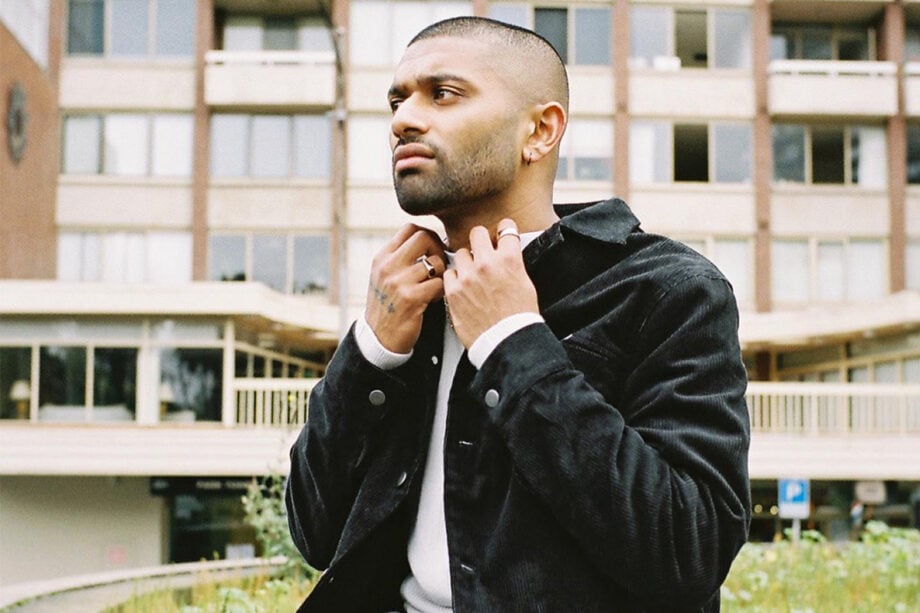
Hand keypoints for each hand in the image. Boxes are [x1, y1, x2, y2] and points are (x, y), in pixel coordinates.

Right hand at [365, 224, 445, 353]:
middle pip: (423, 237)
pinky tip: (433, 298)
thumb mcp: (384, 276)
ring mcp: (398, 282)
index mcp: (382, 257)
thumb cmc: (388, 304)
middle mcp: (388, 266)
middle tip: (440, 263)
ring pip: (435, 263)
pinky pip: (439, 284)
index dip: (428, 234)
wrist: (378, 337)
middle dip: (439, 248)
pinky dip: (441, 290)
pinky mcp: (411, 299)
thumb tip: (428, 240)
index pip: (410, 228)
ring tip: (435, 285)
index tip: (433, 249)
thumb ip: (400, 258)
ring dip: (442, 274)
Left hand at [444, 219, 538, 347]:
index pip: (506, 228)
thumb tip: (507, 255)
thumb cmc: (518, 318)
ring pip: (460, 253)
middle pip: (477, 233)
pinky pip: (449, 274)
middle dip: (480, 240)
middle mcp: (487, 264)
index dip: (503, 230)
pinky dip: (455, 279)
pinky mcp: (453, 291)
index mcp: (509, 260)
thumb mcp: (525, 284)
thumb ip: (513, 264)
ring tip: (472, 276)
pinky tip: (463, 288)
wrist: (506, 342)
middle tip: (481, 250)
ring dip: (466, 262)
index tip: (501, 234)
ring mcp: (468, 276)